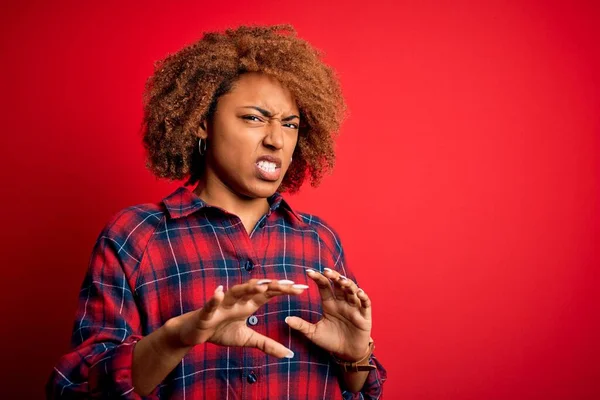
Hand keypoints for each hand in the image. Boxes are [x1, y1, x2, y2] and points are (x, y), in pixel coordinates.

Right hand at [173, 279, 307, 357]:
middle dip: (274, 286)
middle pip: (257, 290)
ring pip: (236, 292)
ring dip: (248, 288)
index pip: (270, 294)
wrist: (194, 333)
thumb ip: (267, 344)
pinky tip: (219, 292)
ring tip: (262, 286)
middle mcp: (238, 300)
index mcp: (248, 304)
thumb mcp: (247, 339)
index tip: (303, 288)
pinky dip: (214, 298)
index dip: (285, 290)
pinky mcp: (206, 312)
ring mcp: (222, 304)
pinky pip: (210, 305)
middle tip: (291, 284)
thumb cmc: (220, 331)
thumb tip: (289, 354)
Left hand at [285, 268, 371, 361]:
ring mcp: (354, 308)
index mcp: (329, 303)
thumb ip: (301, 325)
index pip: (324, 286)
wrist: (346, 354)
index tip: (308, 272)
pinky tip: (359, 293)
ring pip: (352, 291)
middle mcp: (342, 302)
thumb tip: (286, 319)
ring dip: (348, 284)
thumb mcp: (314, 333)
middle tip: (326, 272)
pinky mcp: (364, 316)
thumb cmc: (330, 341)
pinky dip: (364, 297)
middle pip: (339, 285)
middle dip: (334, 277)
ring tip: (342, 281)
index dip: (318, 278)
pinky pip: (366, 304)